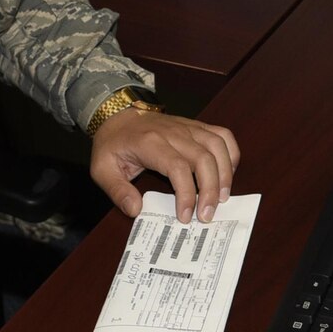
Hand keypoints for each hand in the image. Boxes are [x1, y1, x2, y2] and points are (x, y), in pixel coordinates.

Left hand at [90, 110, 239, 222]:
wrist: (117, 116)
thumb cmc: (112, 144)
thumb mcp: (101, 169)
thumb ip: (117, 191)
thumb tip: (136, 210)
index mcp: (150, 143)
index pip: (177, 167)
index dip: (186, 194)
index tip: (185, 216)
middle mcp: (174, 132)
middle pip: (203, 158)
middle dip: (210, 190)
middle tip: (207, 214)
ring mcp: (188, 127)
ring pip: (218, 145)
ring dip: (225, 173)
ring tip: (221, 198)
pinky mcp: (196, 126)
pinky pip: (222, 135)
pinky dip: (231, 154)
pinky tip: (227, 173)